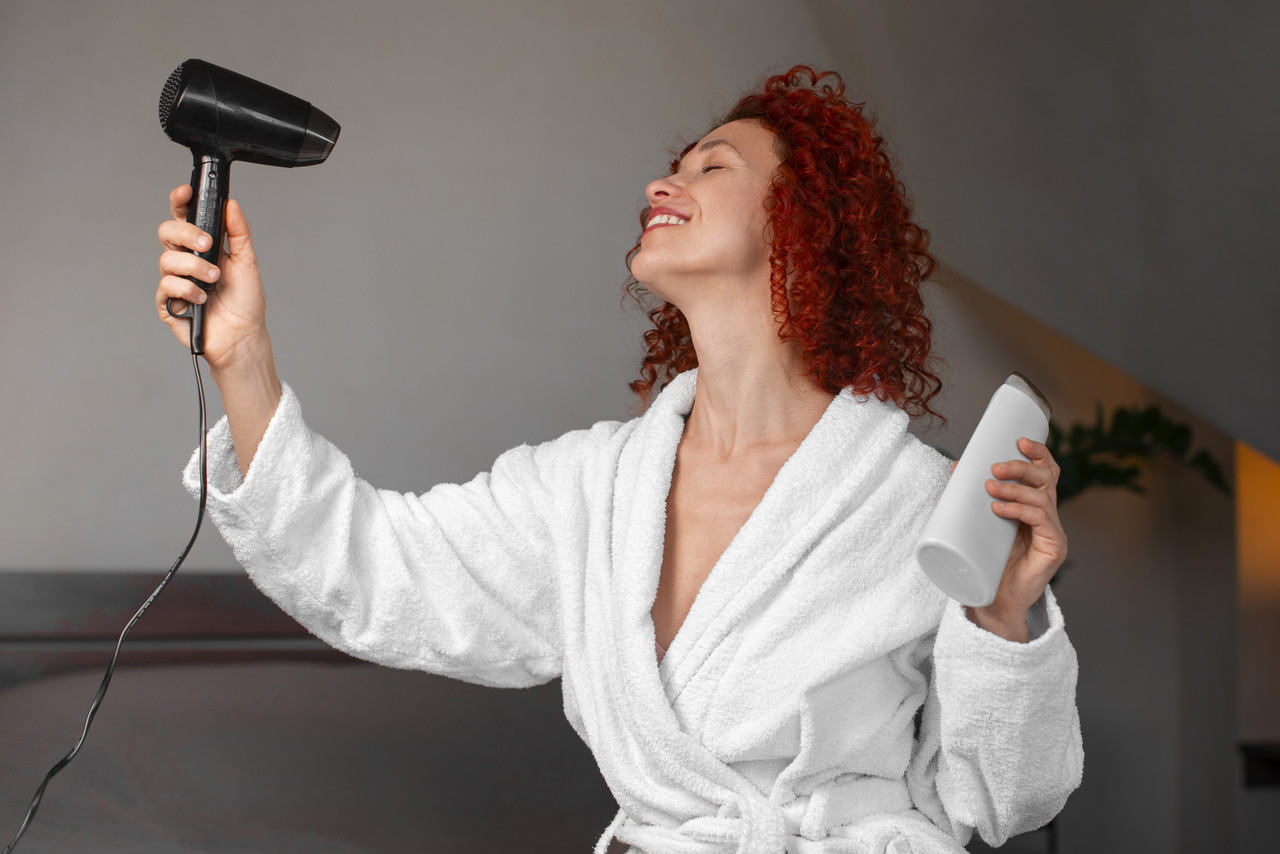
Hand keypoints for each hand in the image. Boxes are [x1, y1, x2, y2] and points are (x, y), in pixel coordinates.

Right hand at [155, 185, 269, 371]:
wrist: (243, 336)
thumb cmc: (246, 302)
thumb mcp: (248, 262)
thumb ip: (239, 233)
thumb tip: (232, 205)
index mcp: (203, 247)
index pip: (185, 217)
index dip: (180, 201)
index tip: (186, 192)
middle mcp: (186, 260)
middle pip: (167, 232)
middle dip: (186, 234)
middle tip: (207, 245)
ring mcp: (175, 280)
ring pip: (167, 259)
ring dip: (194, 268)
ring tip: (213, 281)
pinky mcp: (168, 302)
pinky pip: (166, 286)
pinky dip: (186, 290)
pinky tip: (202, 299)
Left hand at [966, 437, 1068, 641]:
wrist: (992, 602)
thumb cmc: (986, 562)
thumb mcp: (979, 524)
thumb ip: (972, 498)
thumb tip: (957, 466)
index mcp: (1034, 507)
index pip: (1045, 472)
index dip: (1038, 453)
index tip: (1019, 441)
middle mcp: (1048, 516)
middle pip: (1046, 479)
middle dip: (1021, 467)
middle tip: (995, 467)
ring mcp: (1053, 532)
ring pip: (1042, 497)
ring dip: (1015, 488)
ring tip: (990, 488)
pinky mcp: (1055, 548)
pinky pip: (1042, 520)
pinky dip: (1020, 510)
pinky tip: (999, 509)